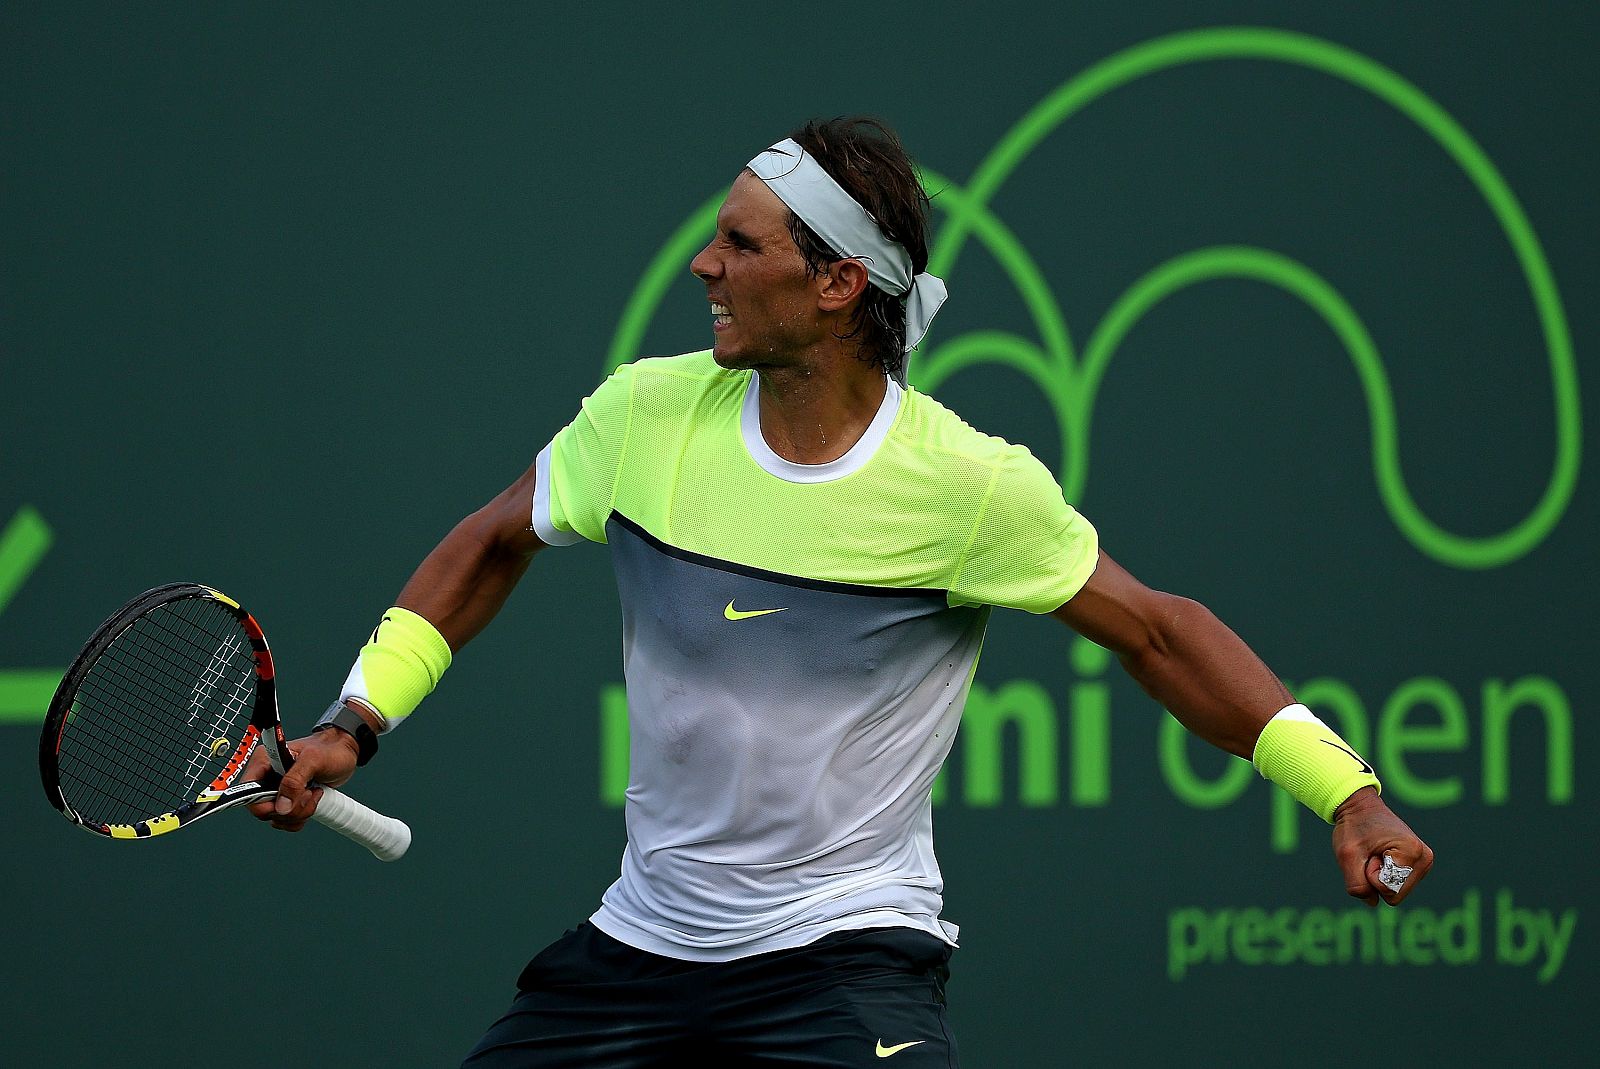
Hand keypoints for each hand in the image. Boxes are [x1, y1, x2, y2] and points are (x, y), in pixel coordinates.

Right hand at [244, 728, 359, 832]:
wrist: (344, 752)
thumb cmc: (330, 749)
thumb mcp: (313, 760)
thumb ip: (295, 781)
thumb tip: (281, 806)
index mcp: (264, 761)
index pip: (247, 792)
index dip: (263, 804)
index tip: (284, 803)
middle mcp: (266, 777)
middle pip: (263, 810)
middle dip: (289, 808)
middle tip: (308, 793)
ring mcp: (277, 790)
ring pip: (276, 818)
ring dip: (298, 812)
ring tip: (313, 793)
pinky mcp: (288, 800)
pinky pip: (286, 821)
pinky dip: (301, 817)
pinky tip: (312, 799)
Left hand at [1331, 787, 1434, 906]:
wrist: (1359, 807)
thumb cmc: (1353, 827)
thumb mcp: (1347, 855)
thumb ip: (1357, 885)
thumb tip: (1373, 902)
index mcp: (1413, 852)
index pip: (1389, 891)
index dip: (1370, 875)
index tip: (1369, 852)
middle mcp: (1425, 858)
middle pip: (1395, 894)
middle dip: (1375, 877)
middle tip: (1371, 853)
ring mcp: (1423, 862)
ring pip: (1395, 891)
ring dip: (1378, 876)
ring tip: (1375, 852)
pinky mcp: (1417, 865)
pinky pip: (1395, 885)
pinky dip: (1383, 874)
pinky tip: (1380, 855)